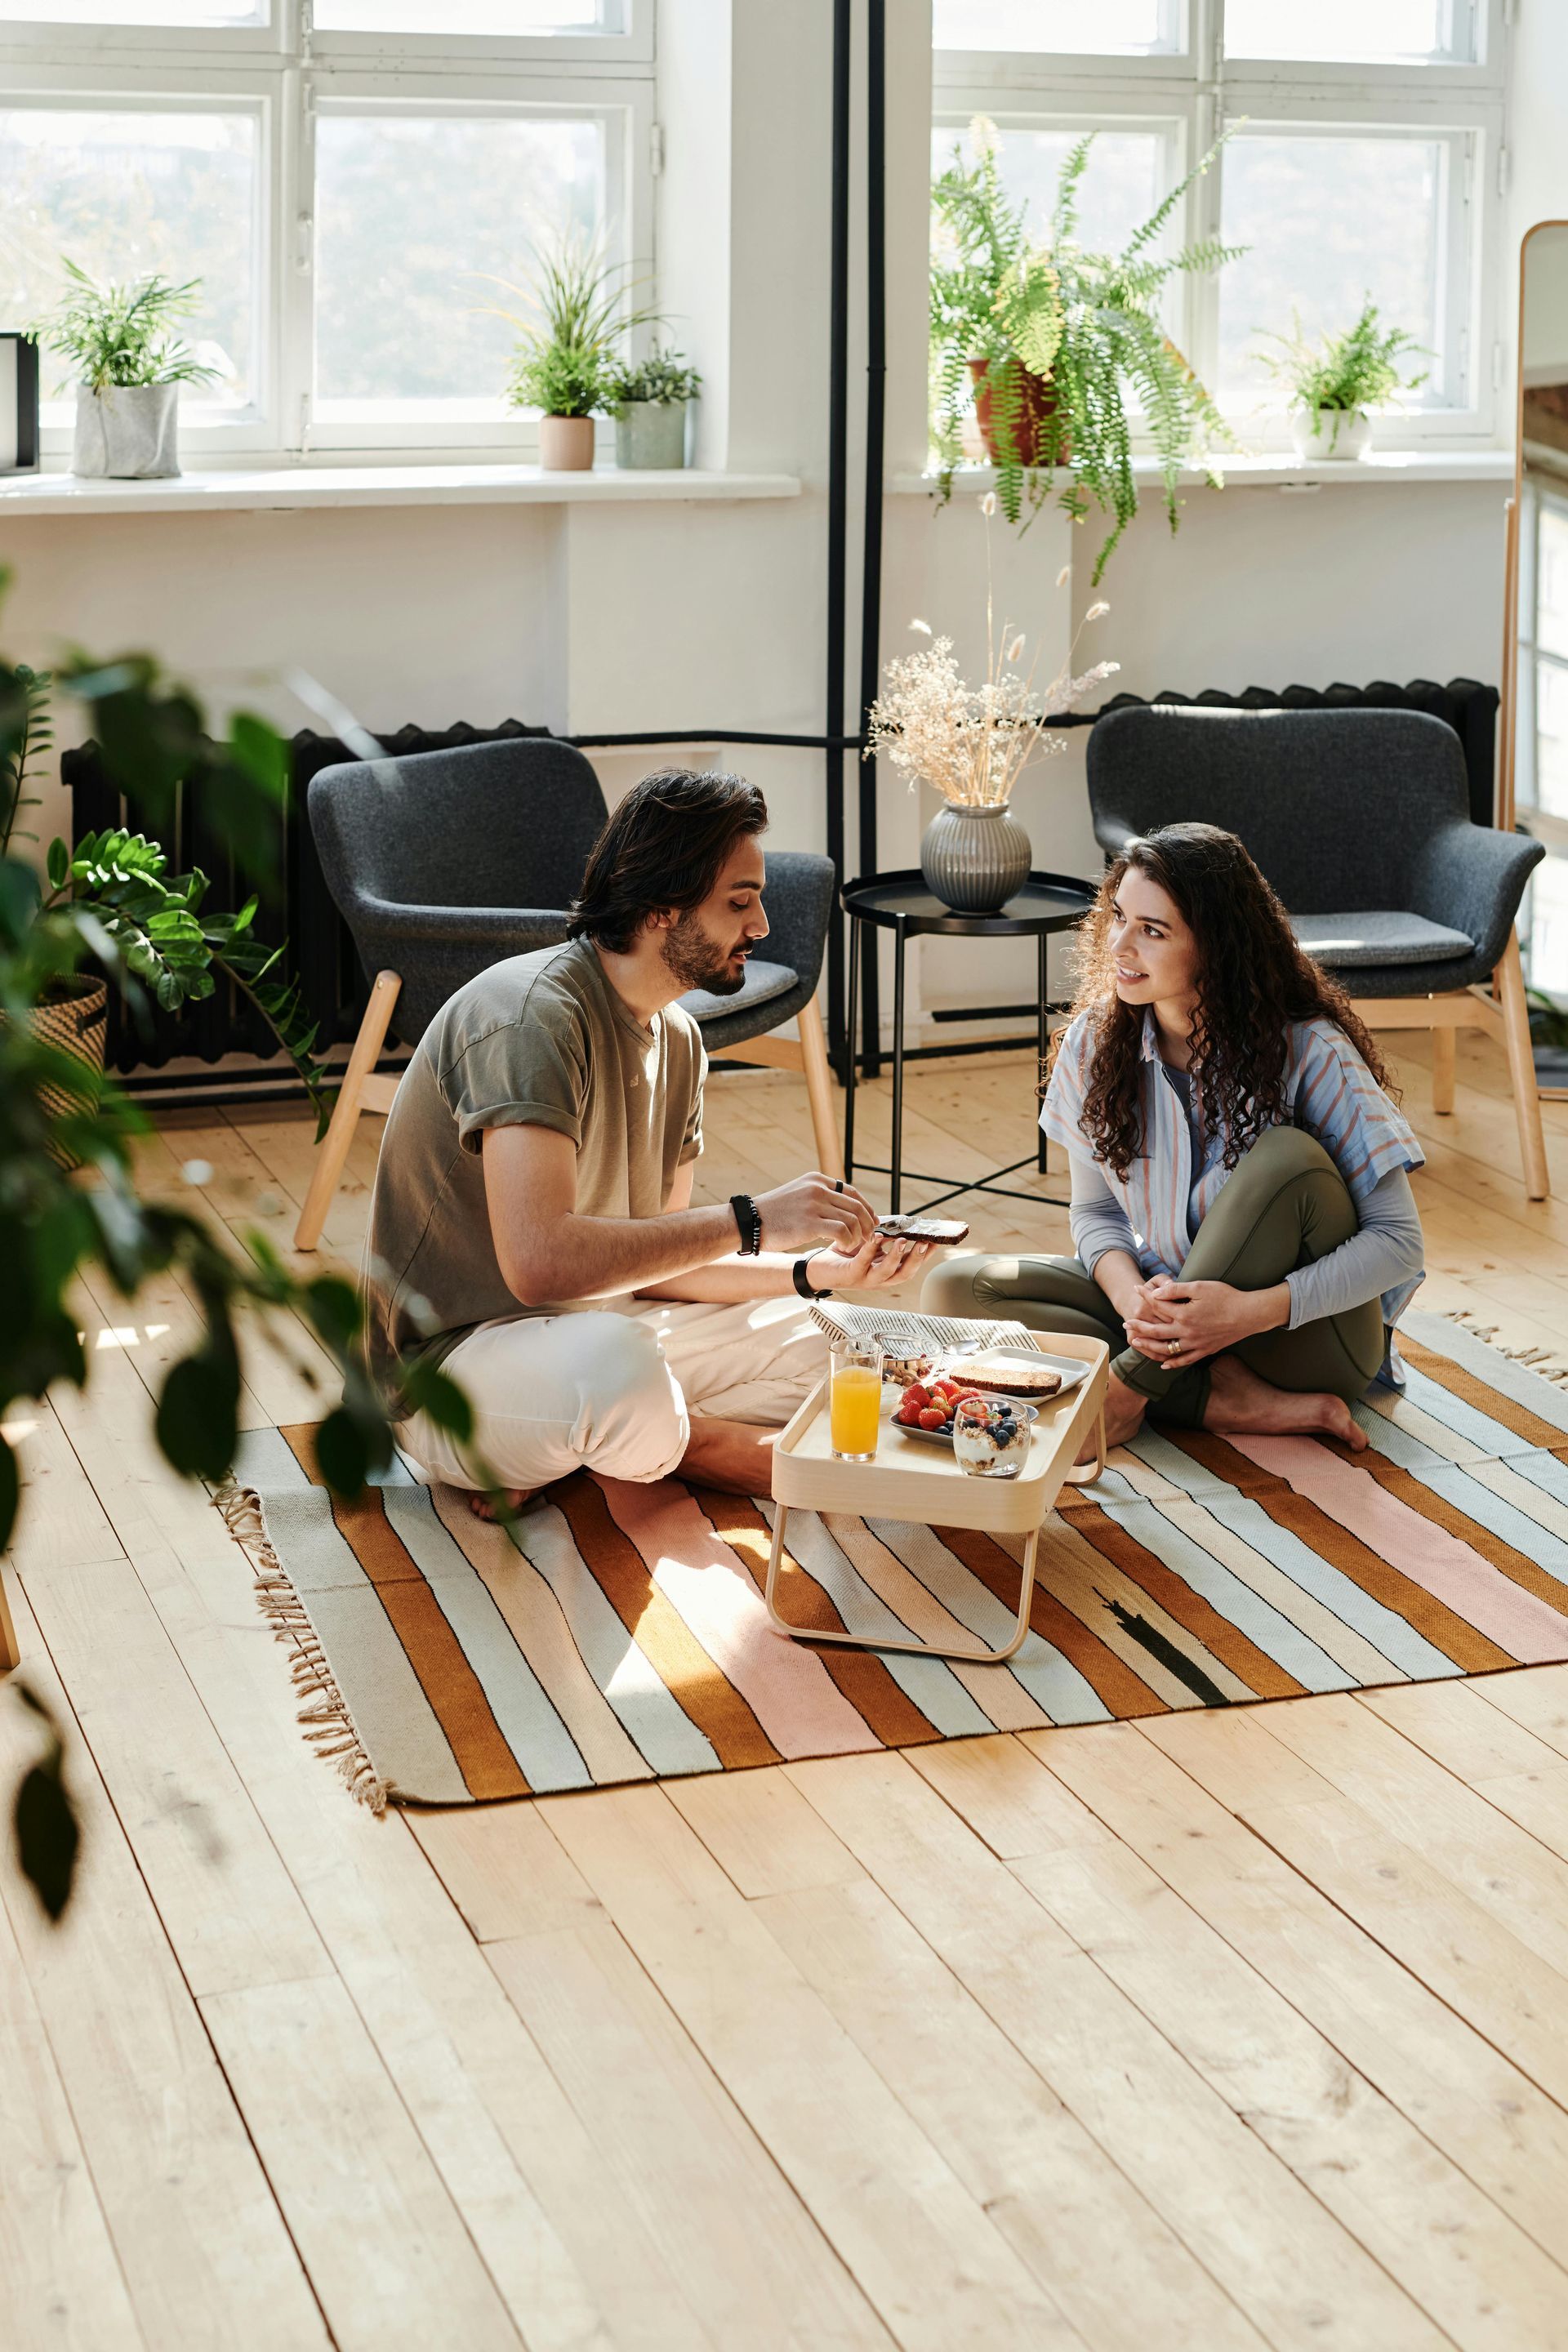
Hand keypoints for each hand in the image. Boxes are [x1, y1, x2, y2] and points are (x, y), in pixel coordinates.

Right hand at [755, 1171, 876, 1254]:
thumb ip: (818, 1197)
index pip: (852, 1192)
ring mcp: (814, 1204)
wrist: (748, 1222)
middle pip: (856, 1206)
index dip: (866, 1208)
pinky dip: (847, 1241)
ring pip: (852, 1219)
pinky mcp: (810, 1223)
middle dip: (866, 1224)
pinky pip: (842, 1232)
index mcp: (816, 1180)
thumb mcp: (797, 1195)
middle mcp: (817, 1188)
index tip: (872, 1221)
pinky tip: (842, 1248)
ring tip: (853, 1245)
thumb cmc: (772, 1214)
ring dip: (857, 1235)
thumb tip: (842, 1209)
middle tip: (868, 1238)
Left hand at [809, 1230, 937, 1292]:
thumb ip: (887, 1234)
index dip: (926, 1255)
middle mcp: (880, 1278)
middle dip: (916, 1258)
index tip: (937, 1240)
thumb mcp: (871, 1242)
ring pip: (887, 1272)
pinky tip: (876, 1237)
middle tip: (924, 1242)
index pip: (912, 1264)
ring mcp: (866, 1279)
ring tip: (902, 1240)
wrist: (817, 1265)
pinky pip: (863, 1263)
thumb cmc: (846, 1253)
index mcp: (888, 1270)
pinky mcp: (850, 1275)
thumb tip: (905, 1221)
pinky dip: (871, 1250)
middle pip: (905, 1273)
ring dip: (896, 1256)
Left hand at [1124, 1277, 1280, 1365]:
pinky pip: (1185, 1360)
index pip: (1157, 1306)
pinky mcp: (1205, 1351)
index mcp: (1184, 1314)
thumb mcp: (1200, 1287)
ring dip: (1149, 1347)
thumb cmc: (1226, 1297)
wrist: (1250, 1315)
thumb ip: (1176, 1290)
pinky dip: (1172, 1363)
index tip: (1135, 1289)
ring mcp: (1196, 1344)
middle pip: (1156, 1332)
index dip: (1145, 1296)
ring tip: (1136, 1343)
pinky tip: (1163, 1364)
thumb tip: (1155, 1293)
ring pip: (1166, 1349)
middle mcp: (1187, 1332)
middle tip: (1126, 1323)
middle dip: (1139, 1327)